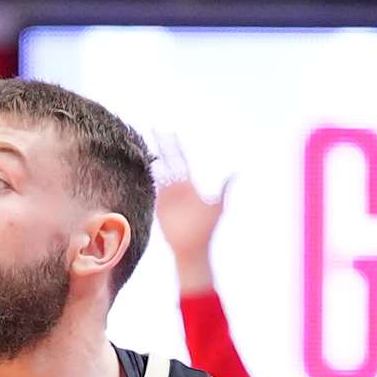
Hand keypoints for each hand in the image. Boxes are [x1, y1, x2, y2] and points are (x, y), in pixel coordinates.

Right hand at [152, 133, 228, 291]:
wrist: (192, 247)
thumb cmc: (205, 229)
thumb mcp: (217, 207)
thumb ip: (224, 190)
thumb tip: (235, 174)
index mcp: (190, 185)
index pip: (180, 159)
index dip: (175, 146)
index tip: (170, 132)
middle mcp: (177, 187)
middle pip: (167, 161)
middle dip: (161, 146)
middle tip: (154, 129)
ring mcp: (167, 196)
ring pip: (158, 173)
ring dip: (152, 159)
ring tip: (143, 145)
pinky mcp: (159, 207)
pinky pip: (152, 189)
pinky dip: (147, 178)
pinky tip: (141, 167)